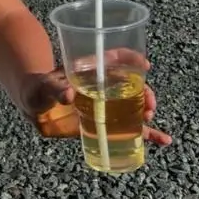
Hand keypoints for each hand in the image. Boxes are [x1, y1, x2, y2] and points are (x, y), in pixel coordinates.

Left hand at [22, 51, 171, 146]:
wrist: (34, 108)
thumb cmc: (38, 89)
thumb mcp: (43, 86)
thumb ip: (54, 89)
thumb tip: (69, 95)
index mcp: (89, 70)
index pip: (113, 59)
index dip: (130, 59)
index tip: (144, 65)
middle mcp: (102, 86)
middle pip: (130, 84)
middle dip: (144, 91)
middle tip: (148, 103)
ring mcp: (105, 105)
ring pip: (134, 106)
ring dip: (147, 110)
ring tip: (151, 116)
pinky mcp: (105, 124)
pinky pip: (130, 129)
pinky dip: (148, 134)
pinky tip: (164, 140)